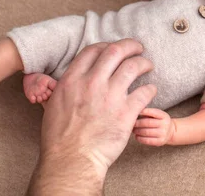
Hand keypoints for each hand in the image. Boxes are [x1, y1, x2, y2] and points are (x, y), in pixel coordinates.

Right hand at [28, 39, 156, 194]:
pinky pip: (145, 92)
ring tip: (148, 65)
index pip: (94, 50)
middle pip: (116, 51)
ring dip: (143, 63)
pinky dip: (151, 89)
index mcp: (73, 80)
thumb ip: (64, 88)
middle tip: (138, 48)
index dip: (107, 45)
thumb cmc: (59, 138)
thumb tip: (69, 80)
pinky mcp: (126, 112)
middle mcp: (92, 83)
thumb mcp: (53, 104)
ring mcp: (110, 96)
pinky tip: (151, 90)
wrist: (71, 160)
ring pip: (133, 67)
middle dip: (130, 46)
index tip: (114, 48)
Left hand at [133, 108, 174, 145]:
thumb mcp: (158, 115)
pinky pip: (148, 141)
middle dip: (137, 123)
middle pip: (148, 123)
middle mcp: (165, 124)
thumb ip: (149, 113)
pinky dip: (140, 138)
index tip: (135, 112)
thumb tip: (135, 113)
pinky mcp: (160, 142)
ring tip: (133, 130)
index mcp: (164, 116)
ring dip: (137, 131)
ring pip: (147, 132)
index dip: (143, 112)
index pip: (153, 112)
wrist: (171, 132)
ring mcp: (163, 134)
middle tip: (132, 123)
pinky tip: (137, 136)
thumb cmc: (159, 121)